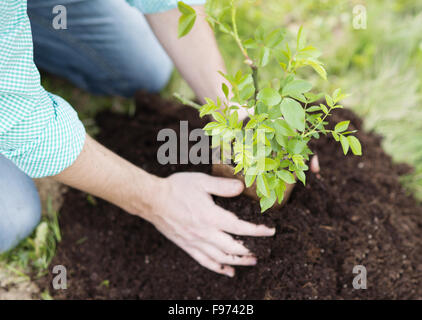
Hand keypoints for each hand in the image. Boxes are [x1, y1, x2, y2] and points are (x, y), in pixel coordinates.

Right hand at [145, 172, 275, 276]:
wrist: (152, 200)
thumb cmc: (176, 188)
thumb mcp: (201, 181)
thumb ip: (222, 186)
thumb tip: (241, 187)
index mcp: (211, 216)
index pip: (240, 227)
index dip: (258, 231)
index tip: (270, 231)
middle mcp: (205, 233)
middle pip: (233, 248)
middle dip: (250, 251)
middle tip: (262, 251)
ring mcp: (195, 242)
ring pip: (220, 258)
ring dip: (238, 262)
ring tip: (251, 262)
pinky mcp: (187, 246)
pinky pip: (204, 261)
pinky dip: (218, 268)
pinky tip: (227, 271)